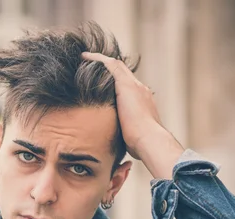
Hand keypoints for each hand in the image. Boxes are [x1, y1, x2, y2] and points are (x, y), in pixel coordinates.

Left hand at [81, 52, 183, 178]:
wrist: (149, 139)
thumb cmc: (141, 145)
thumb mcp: (133, 137)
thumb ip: (127, 134)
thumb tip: (123, 144)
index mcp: (143, 102)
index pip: (129, 87)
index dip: (116, 83)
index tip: (104, 83)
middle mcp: (140, 90)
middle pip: (123, 73)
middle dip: (108, 67)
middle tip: (92, 64)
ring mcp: (134, 86)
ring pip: (116, 66)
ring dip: (100, 61)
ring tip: (86, 58)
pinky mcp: (125, 85)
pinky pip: (110, 65)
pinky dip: (97, 60)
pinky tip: (84, 57)